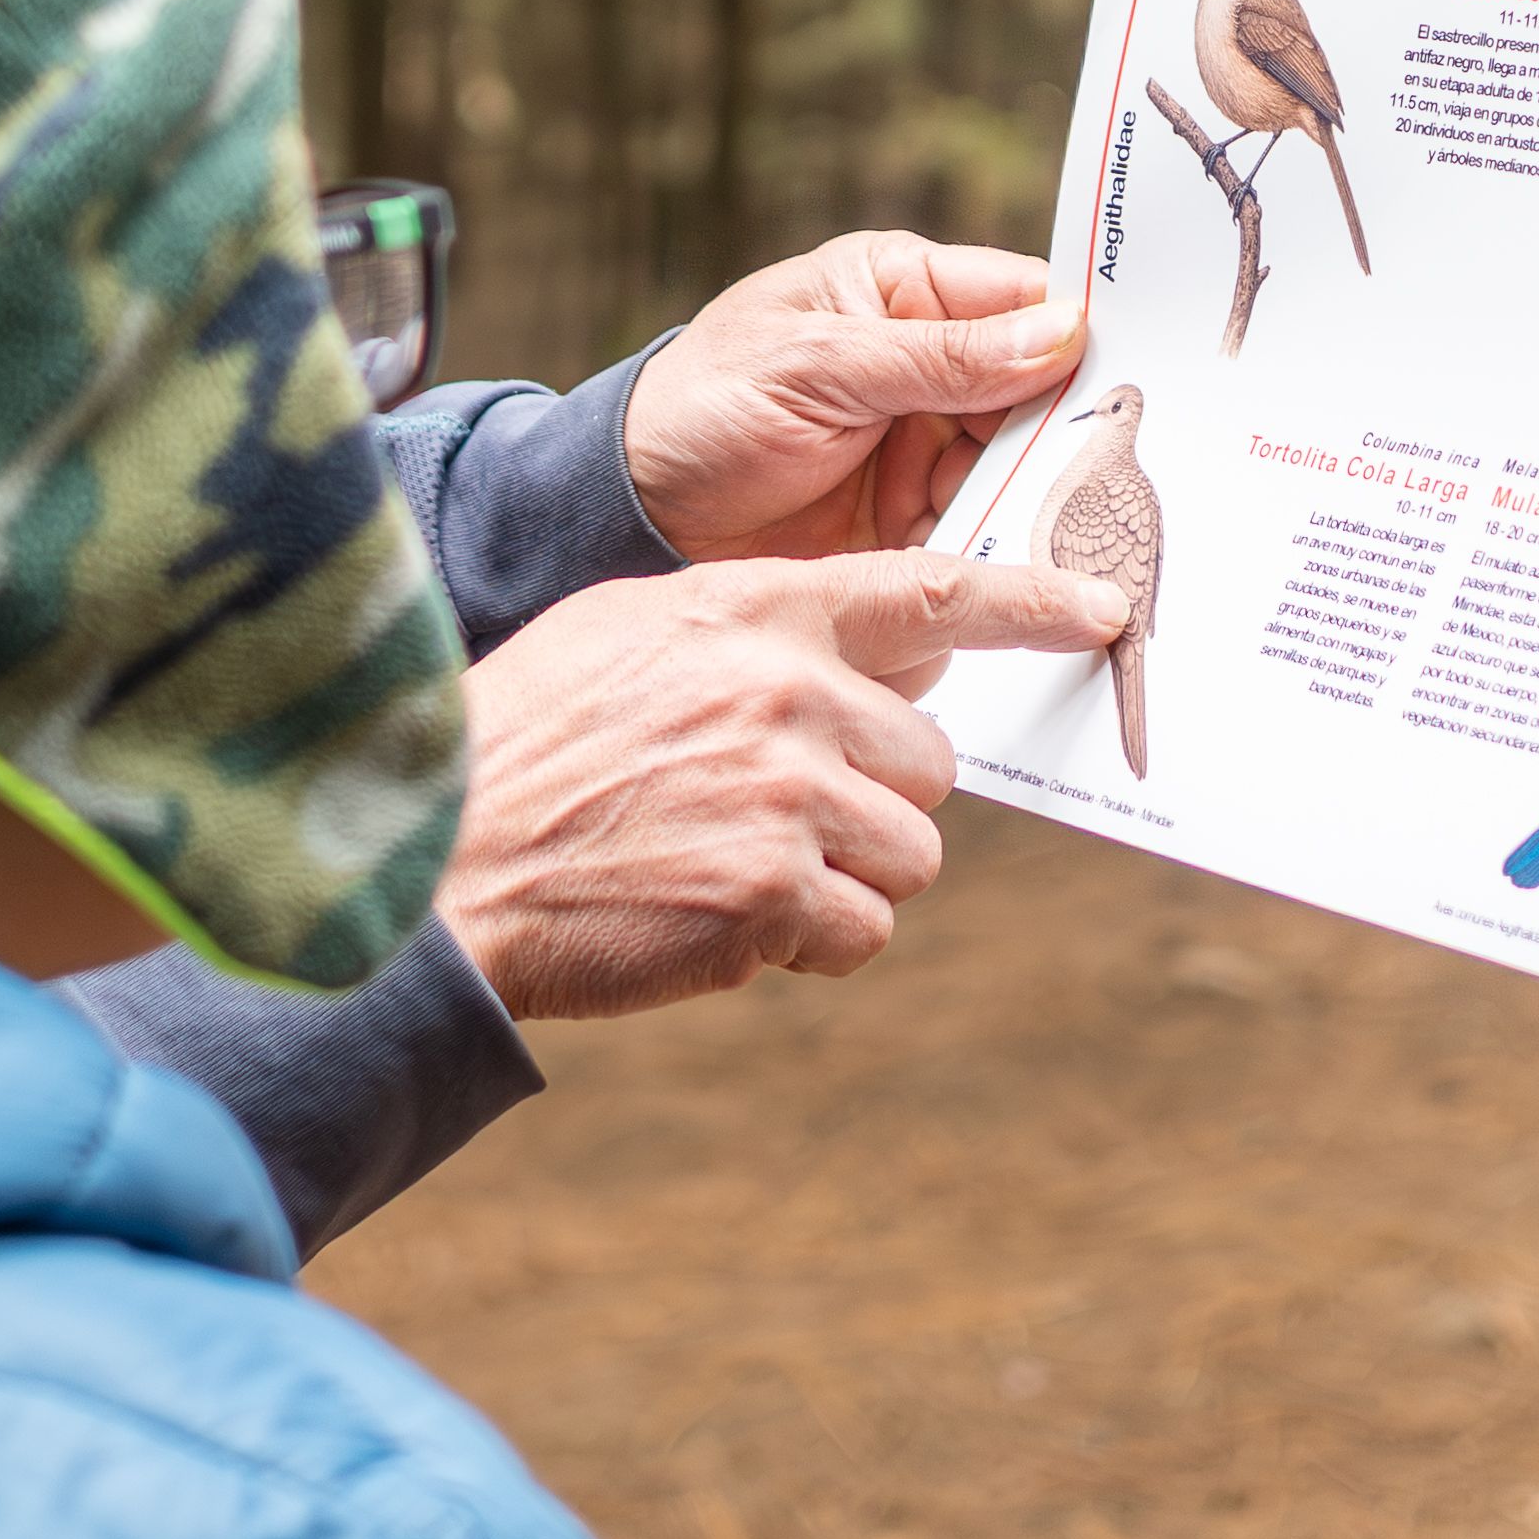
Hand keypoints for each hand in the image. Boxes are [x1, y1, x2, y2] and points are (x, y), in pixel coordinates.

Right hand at [440, 550, 1130, 1019]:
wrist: (434, 858)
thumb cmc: (525, 746)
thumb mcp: (630, 635)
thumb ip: (751, 635)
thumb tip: (854, 663)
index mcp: (752, 607)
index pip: (927, 592)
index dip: (1030, 604)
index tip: (1104, 613)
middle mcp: (785, 688)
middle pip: (926, 762)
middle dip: (869, 804)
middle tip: (765, 818)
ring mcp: (785, 791)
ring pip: (909, 856)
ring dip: (842, 882)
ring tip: (728, 868)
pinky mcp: (772, 893)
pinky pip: (861, 935)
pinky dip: (806, 946)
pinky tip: (717, 920)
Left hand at [621, 231, 1088, 561]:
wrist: (628, 514)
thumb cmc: (702, 406)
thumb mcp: (820, 367)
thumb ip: (941, 357)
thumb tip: (1064, 332)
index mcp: (902, 290)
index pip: (1022, 300)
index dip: (1083, 336)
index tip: (1144, 376)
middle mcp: (926, 364)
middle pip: (1037, 395)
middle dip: (1072, 435)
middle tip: (1129, 474)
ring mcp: (922, 447)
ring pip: (1018, 470)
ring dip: (1044, 502)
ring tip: (1092, 536)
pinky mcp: (909, 523)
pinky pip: (980, 533)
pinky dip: (1005, 554)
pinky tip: (1040, 578)